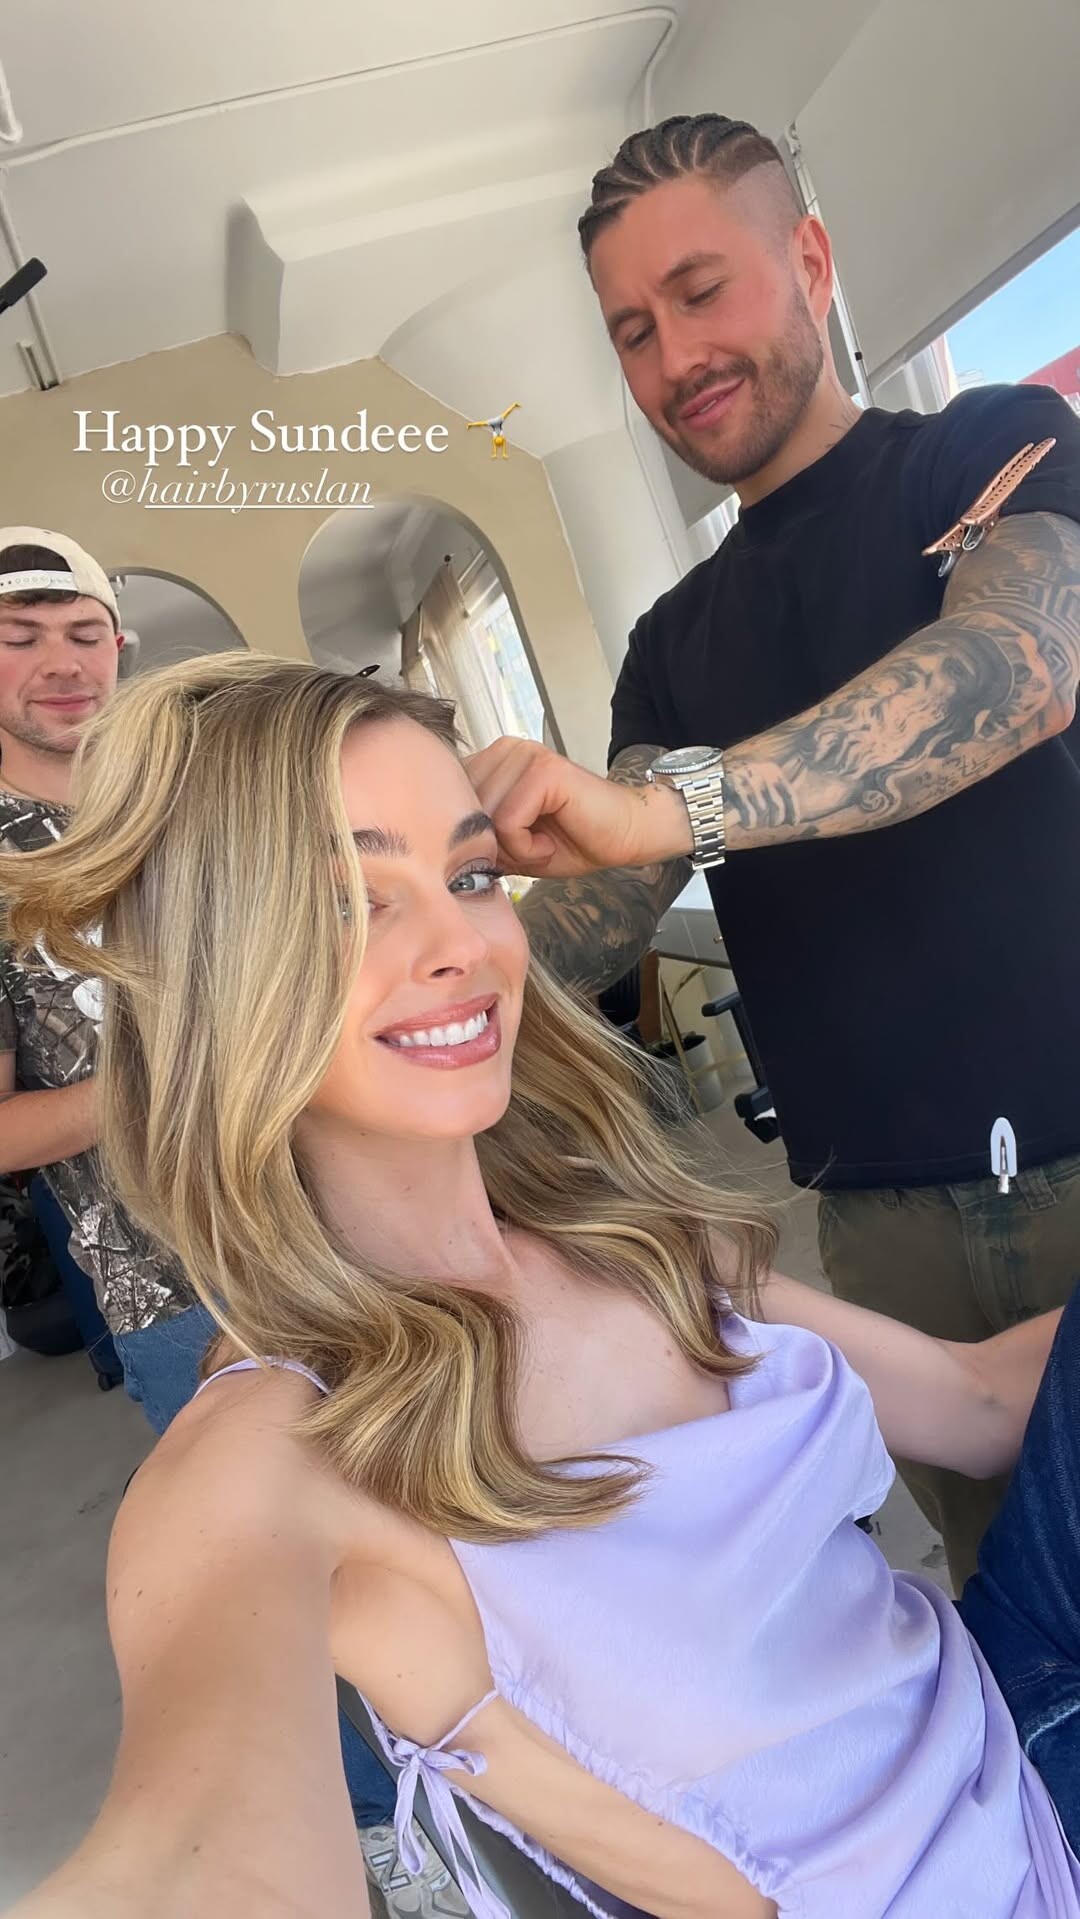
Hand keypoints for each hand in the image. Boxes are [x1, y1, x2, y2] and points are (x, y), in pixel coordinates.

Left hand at [465, 738, 692, 878]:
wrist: (628, 836)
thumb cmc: (574, 840)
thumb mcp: (511, 844)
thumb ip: (476, 835)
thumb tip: (440, 850)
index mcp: (493, 760)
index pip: (449, 802)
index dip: (473, 838)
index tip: (511, 848)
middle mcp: (505, 749)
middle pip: (464, 812)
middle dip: (493, 845)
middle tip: (531, 848)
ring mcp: (524, 755)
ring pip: (485, 819)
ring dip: (513, 848)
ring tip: (543, 843)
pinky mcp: (543, 770)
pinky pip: (508, 822)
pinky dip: (526, 847)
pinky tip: (550, 843)